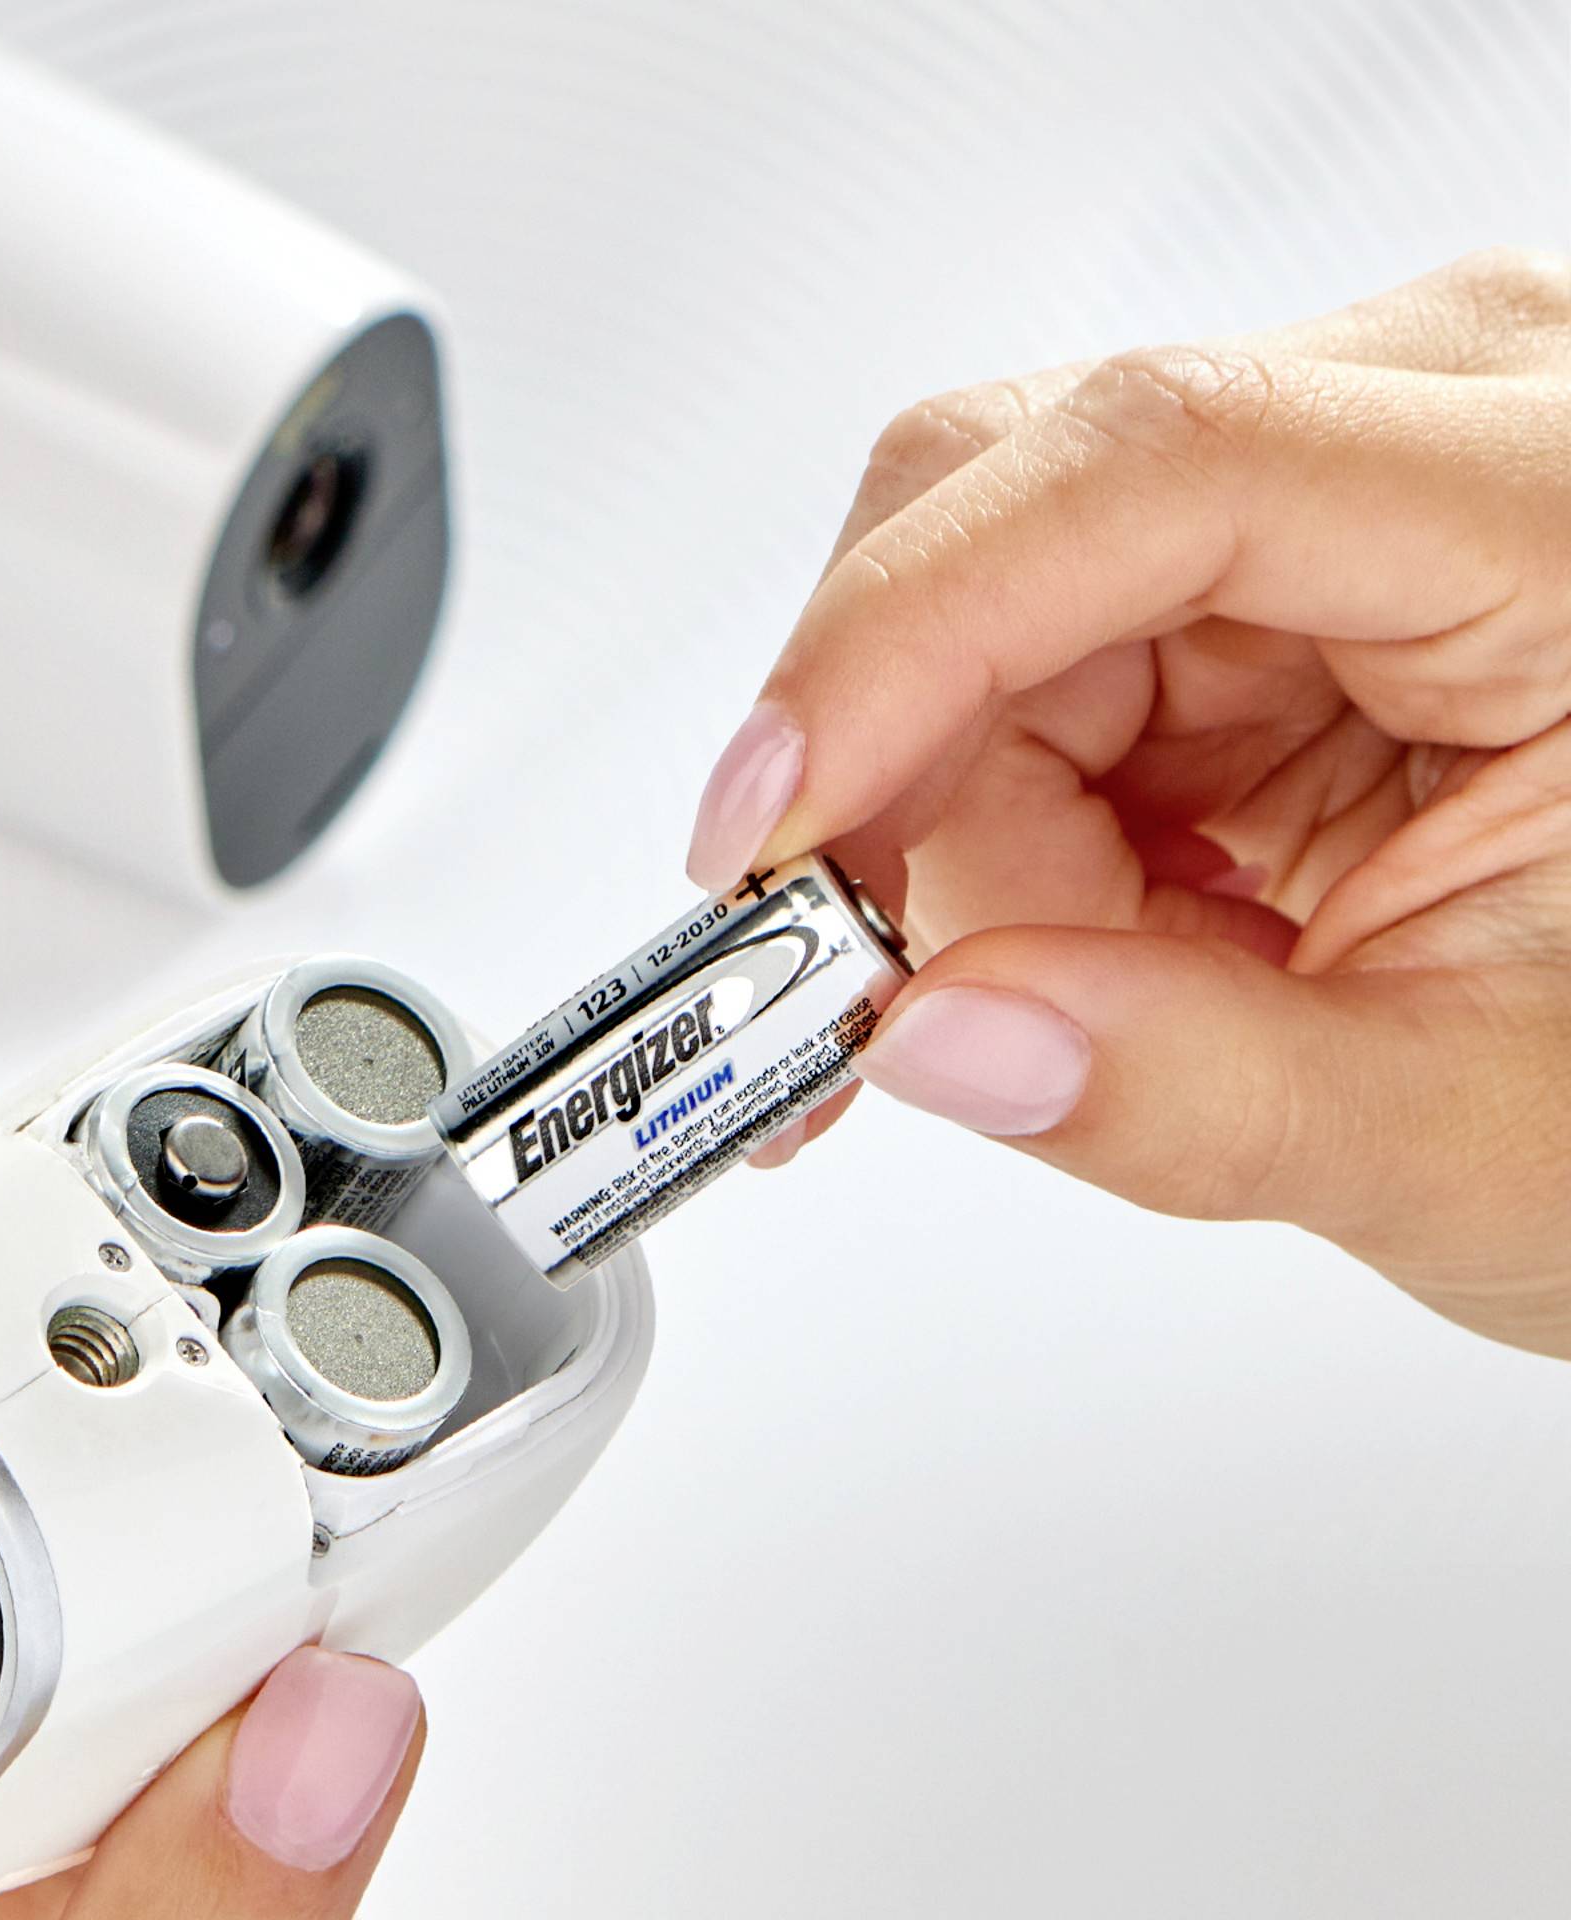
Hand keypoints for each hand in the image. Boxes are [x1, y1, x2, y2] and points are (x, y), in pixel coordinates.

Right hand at [688, 248, 1570, 1353]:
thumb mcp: (1487, 1127)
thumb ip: (1207, 1093)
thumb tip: (941, 1033)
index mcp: (1556, 516)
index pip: (1161, 468)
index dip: (911, 631)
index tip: (773, 822)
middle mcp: (1423, 446)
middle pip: (1016, 530)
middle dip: (913, 791)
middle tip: (891, 997)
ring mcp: (1321, 509)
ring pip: (982, 627)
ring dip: (965, 847)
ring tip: (1091, 1004)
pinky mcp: (1244, 592)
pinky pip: (1018, 681)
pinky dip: (991, 838)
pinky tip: (1077, 948)